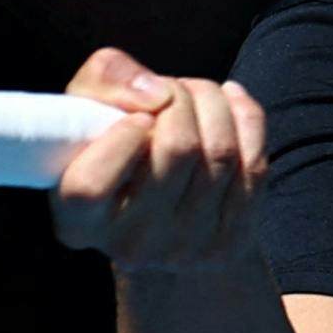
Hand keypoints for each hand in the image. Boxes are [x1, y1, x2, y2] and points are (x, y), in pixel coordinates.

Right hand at [52, 46, 267, 270]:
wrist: (163, 204)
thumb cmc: (116, 141)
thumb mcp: (90, 104)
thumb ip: (106, 80)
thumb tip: (157, 94)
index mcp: (78, 221)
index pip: (90, 186)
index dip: (120, 140)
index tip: (137, 117)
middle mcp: (129, 246)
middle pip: (177, 150)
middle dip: (181, 97)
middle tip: (172, 91)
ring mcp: (181, 251)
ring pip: (220, 153)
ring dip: (214, 104)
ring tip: (198, 96)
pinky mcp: (227, 247)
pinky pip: (253, 168)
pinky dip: (247, 122)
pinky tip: (230, 107)